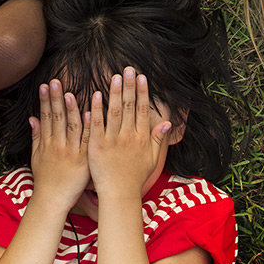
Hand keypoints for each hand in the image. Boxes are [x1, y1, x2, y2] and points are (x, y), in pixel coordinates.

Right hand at [29, 80, 90, 212]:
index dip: (45, 101)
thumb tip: (31, 118)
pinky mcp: (82, 161)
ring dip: (70, 109)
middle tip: (55, 81)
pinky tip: (90, 113)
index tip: (45, 85)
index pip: (45, 117)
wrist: (52, 201)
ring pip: (71, 127)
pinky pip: (86, 141)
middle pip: (56, 118)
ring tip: (69, 93)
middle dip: (55, 99)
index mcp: (47, 143)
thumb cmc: (45, 180)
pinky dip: (88, 127)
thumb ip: (36, 136)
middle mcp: (57, 145)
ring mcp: (70, 152)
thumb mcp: (36, 157)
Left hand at [88, 67, 170, 200]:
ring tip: (115, 76)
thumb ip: (159, 139)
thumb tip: (167, 122)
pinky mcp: (97, 146)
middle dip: (129, 86)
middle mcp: (128, 137)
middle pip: (129, 107)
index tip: (141, 77)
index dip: (142, 93)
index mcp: (141, 138)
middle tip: (129, 69)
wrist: (119, 195)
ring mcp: (112, 141)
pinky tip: (96, 95)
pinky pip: (97, 125)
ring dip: (115, 93)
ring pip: (114, 112)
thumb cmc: (135, 177)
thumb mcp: (152, 159)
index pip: (142, 110)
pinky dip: (97, 110)